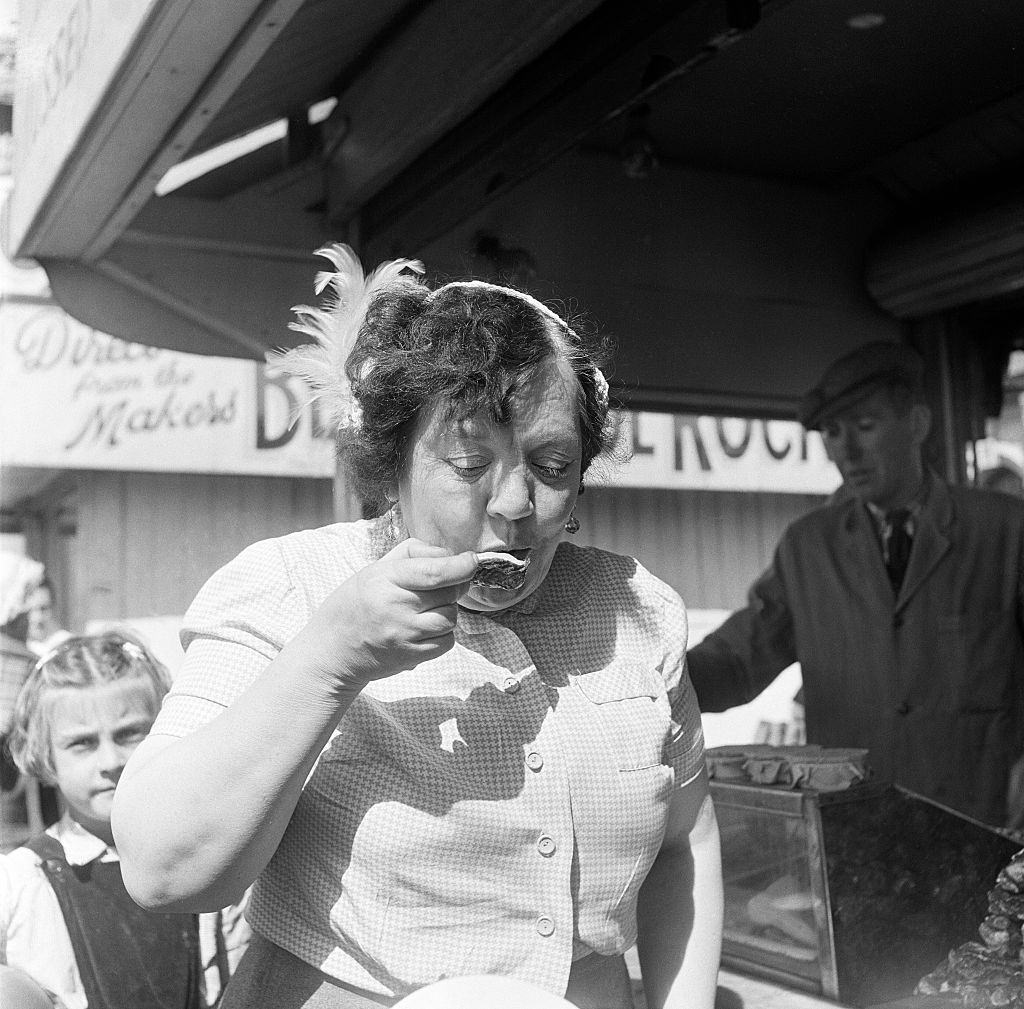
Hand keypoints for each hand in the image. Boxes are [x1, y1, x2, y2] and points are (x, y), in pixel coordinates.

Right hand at [305, 539, 477, 687]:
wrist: (332, 652)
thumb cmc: (353, 605)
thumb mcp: (373, 570)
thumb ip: (411, 554)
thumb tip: (448, 553)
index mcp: (385, 580)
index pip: (435, 572)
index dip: (460, 565)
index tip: (472, 560)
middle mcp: (396, 608)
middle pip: (449, 592)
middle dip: (453, 585)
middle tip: (440, 585)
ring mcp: (406, 635)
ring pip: (451, 617)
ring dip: (446, 610)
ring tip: (424, 609)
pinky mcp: (413, 657)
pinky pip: (447, 641)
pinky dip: (442, 633)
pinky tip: (422, 628)